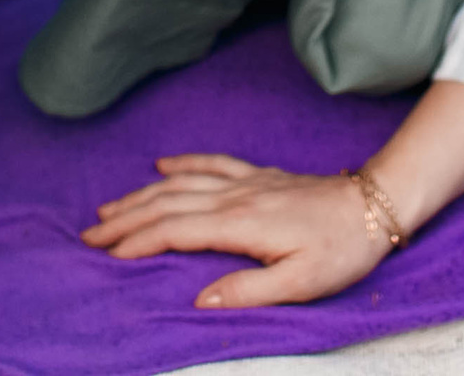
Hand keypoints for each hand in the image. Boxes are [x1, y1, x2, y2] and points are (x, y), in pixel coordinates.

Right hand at [82, 156, 386, 308]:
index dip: (137, 243)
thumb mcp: (301, 282)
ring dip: (142, 195)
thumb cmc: (341, 249)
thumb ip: (249, 291)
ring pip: (181, 184)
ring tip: (109, 210)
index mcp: (240, 224)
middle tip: (89, 236)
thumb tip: (200, 300)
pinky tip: (162, 164)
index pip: (175, 231)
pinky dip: (184, 163)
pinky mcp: (260, 176)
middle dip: (126, 220)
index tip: (107, 255)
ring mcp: (246, 182)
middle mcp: (236, 197)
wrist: (374, 205)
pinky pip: (212, 164)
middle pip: (167, 204)